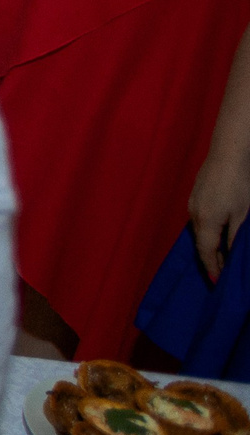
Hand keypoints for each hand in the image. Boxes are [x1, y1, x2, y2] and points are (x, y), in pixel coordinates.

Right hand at [193, 154, 249, 282]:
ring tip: (221, 254)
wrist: (229, 152)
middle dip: (210, 258)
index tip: (216, 281)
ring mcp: (193, 202)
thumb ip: (234, 236)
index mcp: (206, 221)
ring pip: (199, 230)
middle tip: (220, 272)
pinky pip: (199, 219)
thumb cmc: (239, 183)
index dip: (212, 267)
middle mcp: (194, 214)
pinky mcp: (196, 194)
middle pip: (201, 242)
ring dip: (209, 243)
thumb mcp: (243, 214)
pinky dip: (207, 230)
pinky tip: (217, 231)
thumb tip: (230, 254)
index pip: (207, 251)